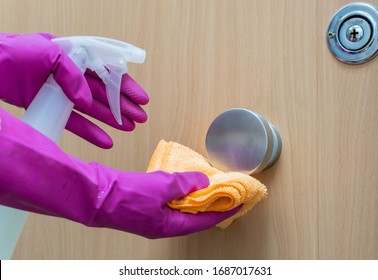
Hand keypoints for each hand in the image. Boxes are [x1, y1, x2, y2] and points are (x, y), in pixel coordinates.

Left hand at [0, 32, 147, 147]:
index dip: (125, 86)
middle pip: (105, 93)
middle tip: (140, 118)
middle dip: (123, 106)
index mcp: (75, 57)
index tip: (141, 99)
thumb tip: (88, 100)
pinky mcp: (50, 108)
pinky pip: (74, 123)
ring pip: (93, 109)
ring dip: (112, 119)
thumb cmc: (14, 53)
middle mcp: (71, 77)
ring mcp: (61, 94)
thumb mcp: (48, 54)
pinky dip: (90, 132)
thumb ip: (72, 75)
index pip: (108, 73)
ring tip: (129, 128)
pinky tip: (106, 140)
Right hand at [0, 109, 238, 237]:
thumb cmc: (124, 196)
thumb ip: (184, 183)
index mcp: (170, 226)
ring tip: (209, 185)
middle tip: (226, 192)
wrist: (94, 195)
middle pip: (195, 216)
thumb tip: (203, 180)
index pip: (205, 221)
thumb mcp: (160, 187)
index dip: (224, 211)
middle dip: (212, 204)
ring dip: (196, 198)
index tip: (239, 202)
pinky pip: (170, 202)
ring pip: (182, 209)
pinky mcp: (145, 206)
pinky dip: (181, 193)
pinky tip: (183, 182)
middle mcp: (164, 225)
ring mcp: (153, 217)